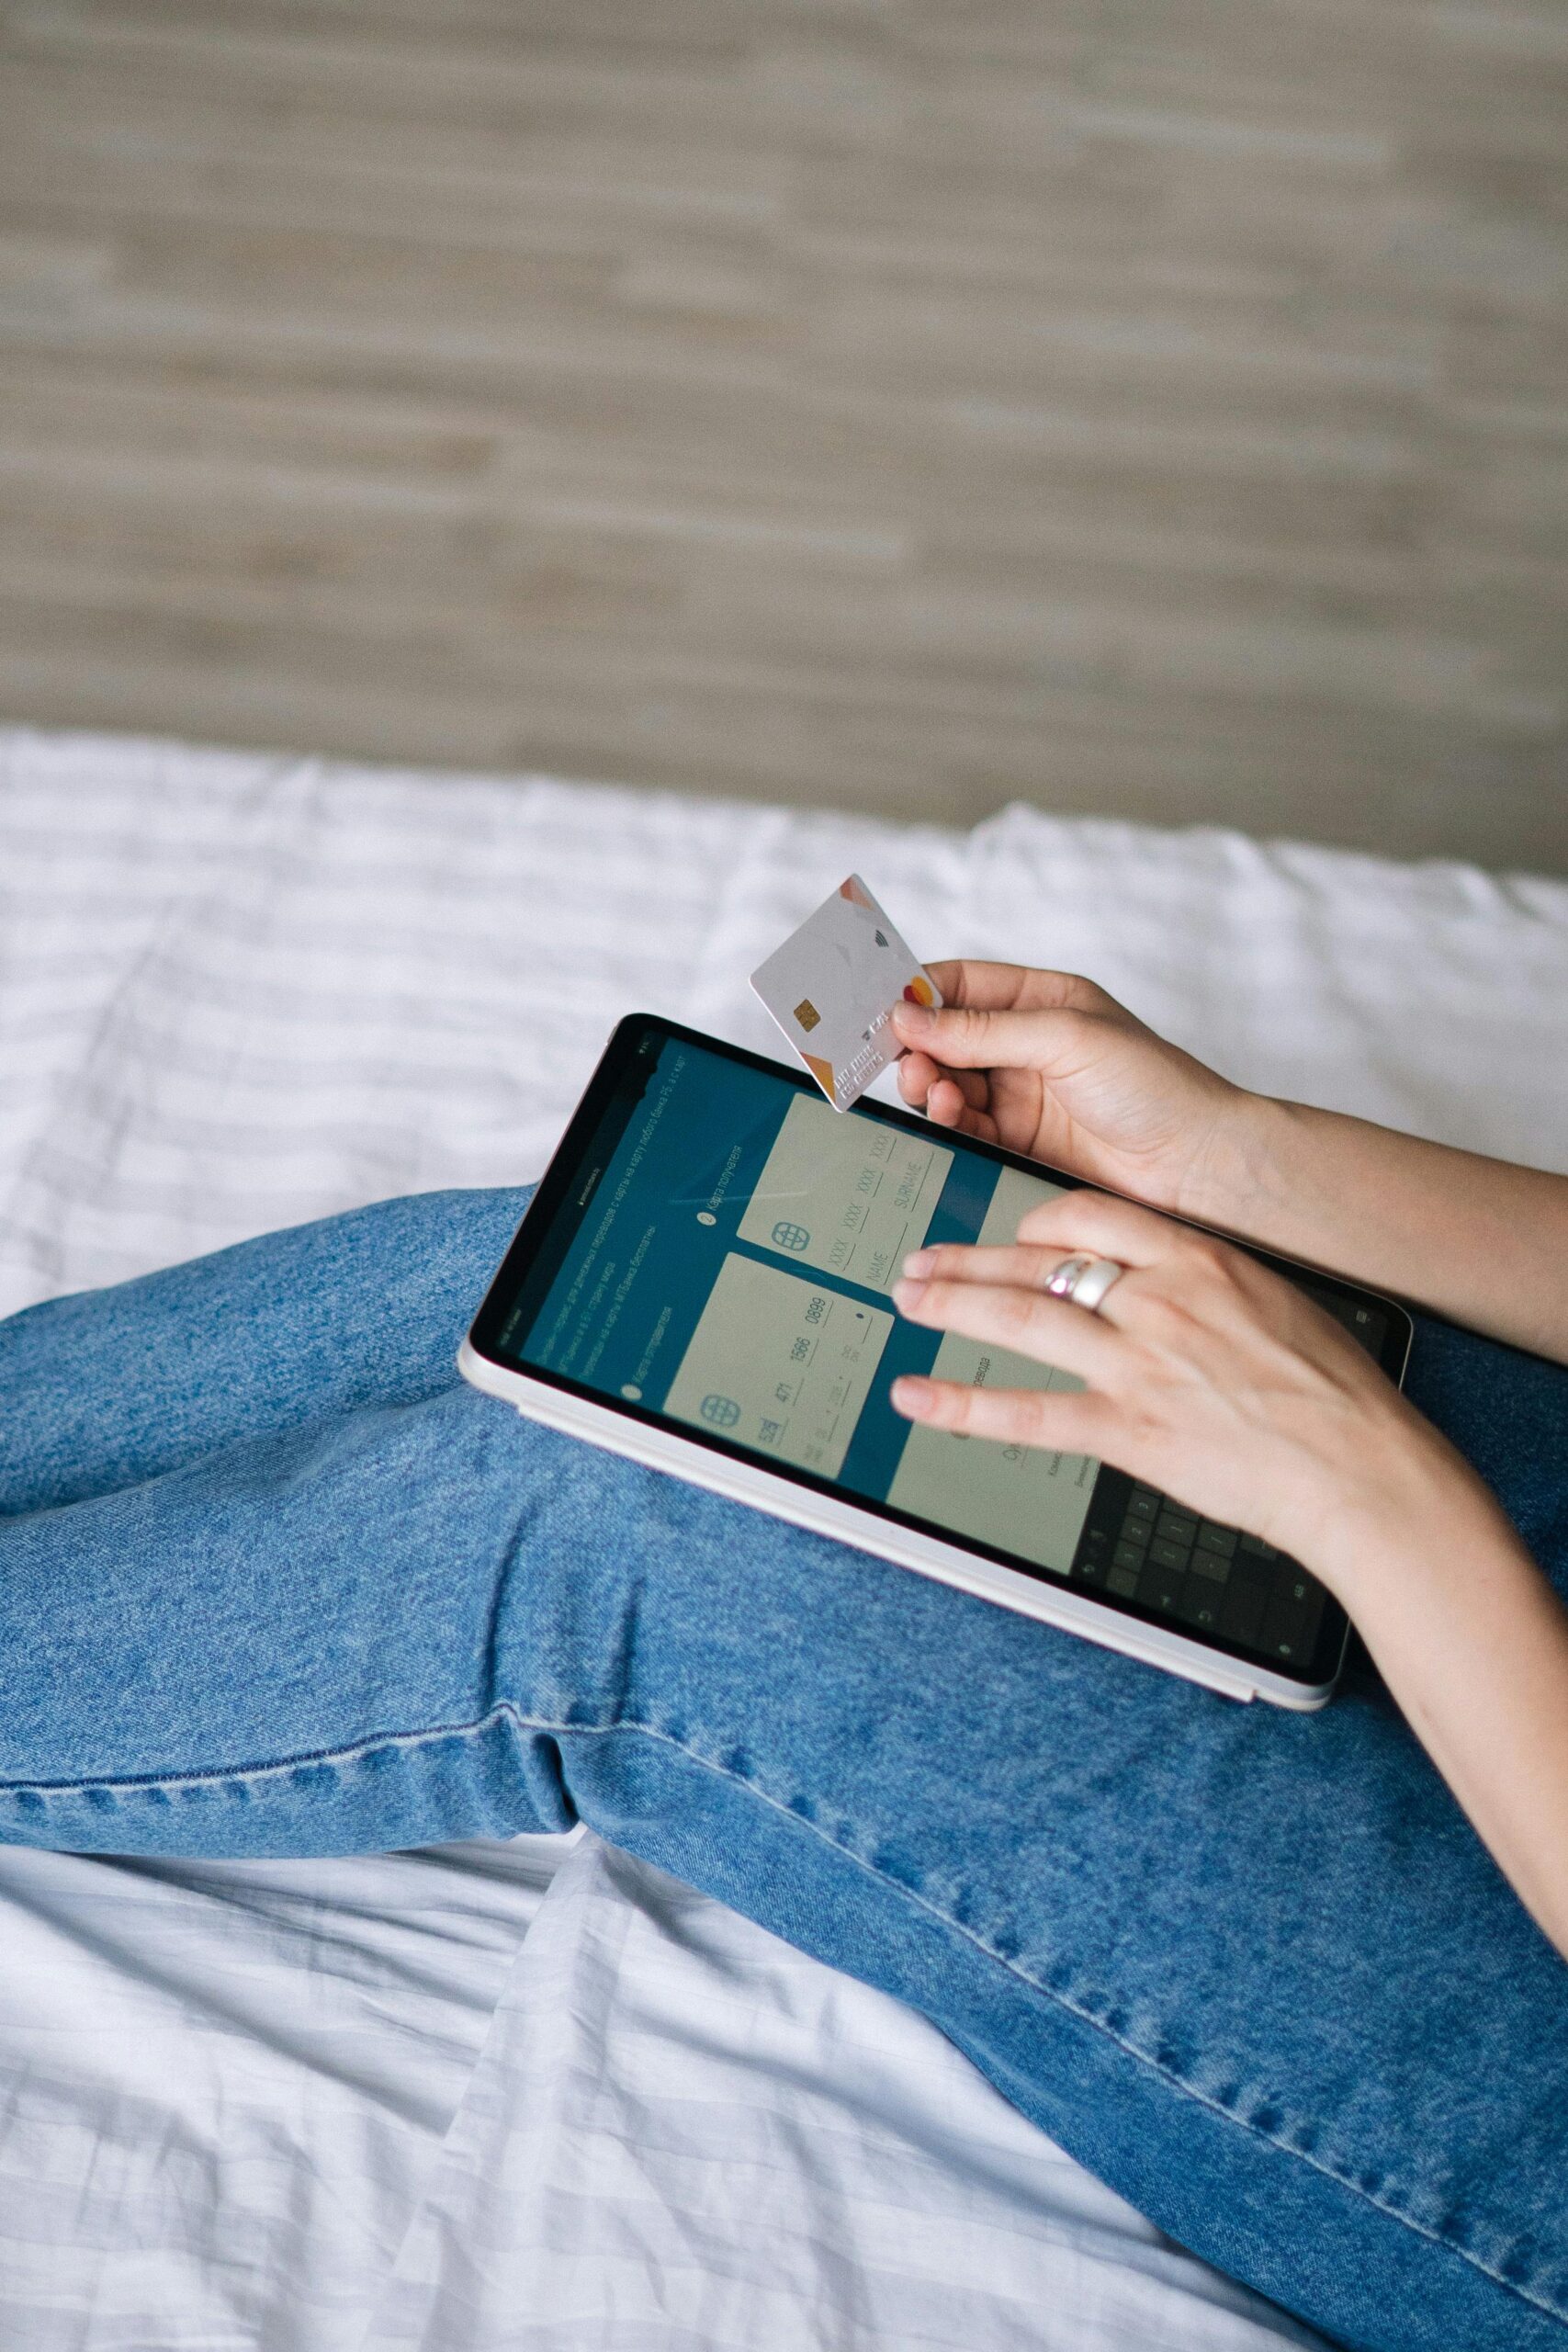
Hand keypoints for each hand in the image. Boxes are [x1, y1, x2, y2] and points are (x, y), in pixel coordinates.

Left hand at [888, 1187, 1459, 1588]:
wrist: (1362, 1467)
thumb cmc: (1335, 1395)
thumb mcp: (1277, 1304)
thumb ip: (1210, 1287)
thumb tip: (1169, 1283)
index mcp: (1199, 1259)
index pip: (1088, 1215)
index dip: (1035, 1224)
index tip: (1013, 1237)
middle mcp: (1160, 1300)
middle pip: (1039, 1261)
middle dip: (970, 1262)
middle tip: (923, 1263)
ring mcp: (1139, 1364)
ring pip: (1022, 1318)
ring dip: (953, 1306)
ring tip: (908, 1301)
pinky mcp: (1129, 1430)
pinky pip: (1026, 1414)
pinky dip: (961, 1406)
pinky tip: (916, 1398)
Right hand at [890, 963, 1251, 1219]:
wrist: (1196, 1165)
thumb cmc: (1155, 1086)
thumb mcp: (1066, 1037)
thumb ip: (984, 1028)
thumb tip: (909, 1015)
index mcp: (1043, 999)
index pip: (960, 983)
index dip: (916, 991)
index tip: (880, 1005)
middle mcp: (1026, 1043)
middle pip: (942, 1035)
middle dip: (916, 1044)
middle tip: (903, 1058)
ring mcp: (1020, 1094)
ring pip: (945, 1082)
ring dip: (927, 1083)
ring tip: (931, 1090)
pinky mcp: (1017, 1142)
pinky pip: (961, 1125)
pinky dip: (944, 1119)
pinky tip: (946, 1114)